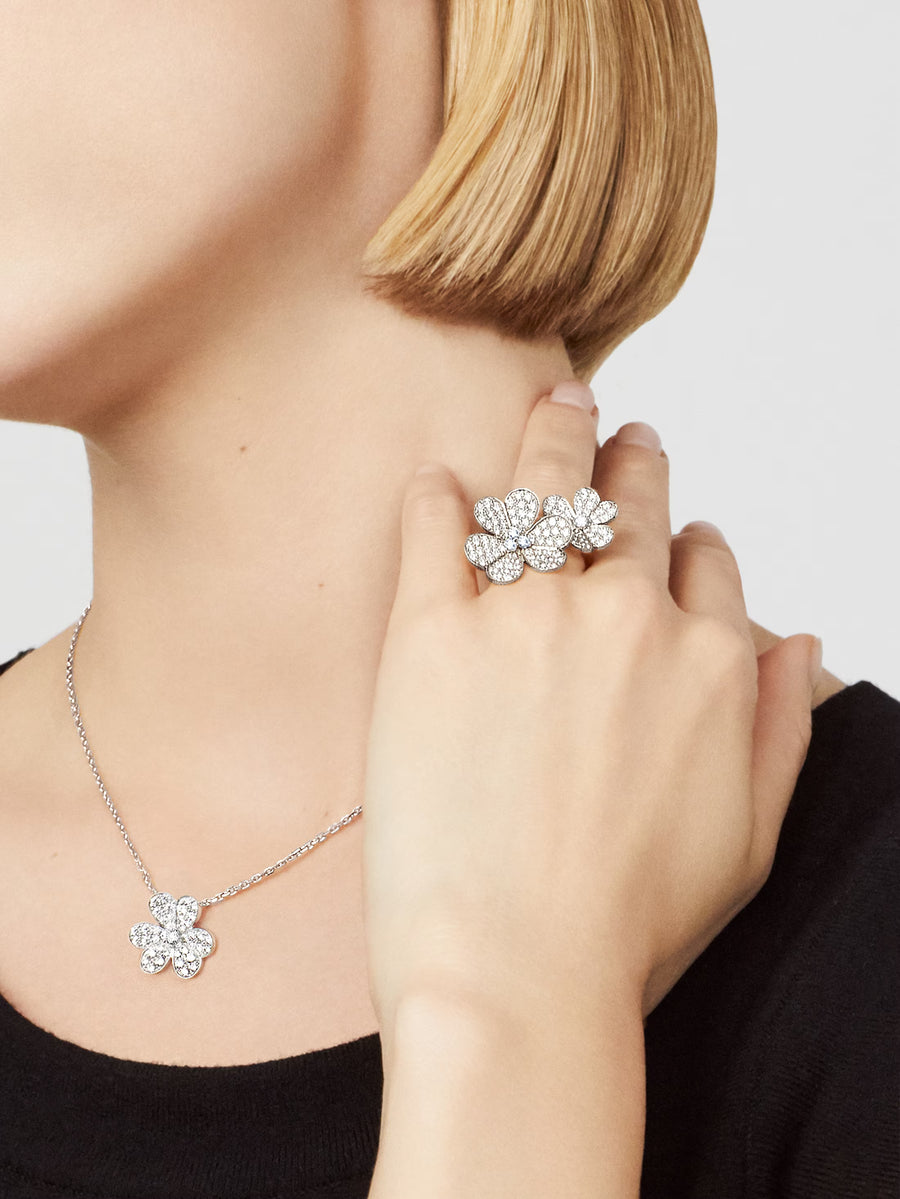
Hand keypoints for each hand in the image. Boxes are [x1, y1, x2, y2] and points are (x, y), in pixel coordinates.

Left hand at [360, 381, 820, 1034]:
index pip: (705, 562)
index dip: (688, 542)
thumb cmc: (631, 923)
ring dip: (556, 436)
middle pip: (632, 505)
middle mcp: (626, 615)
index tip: (671, 537)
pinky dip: (439, 495)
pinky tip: (440, 479)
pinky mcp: (431, 631)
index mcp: (706, 659)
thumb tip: (796, 640)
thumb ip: (779, 724)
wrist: (516, 971)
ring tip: (557, 404)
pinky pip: (436, 528)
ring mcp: (526, 614)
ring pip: (547, 486)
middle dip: (630, 459)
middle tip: (618, 430)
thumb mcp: (751, 836)